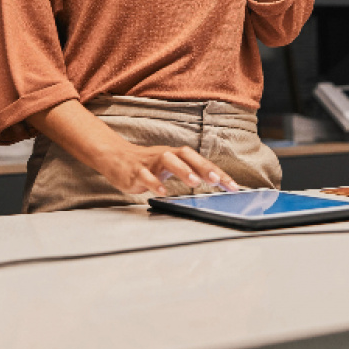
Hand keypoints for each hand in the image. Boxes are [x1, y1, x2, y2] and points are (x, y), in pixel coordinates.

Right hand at [104, 142, 239, 196]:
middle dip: (203, 167)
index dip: (217, 172)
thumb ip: (189, 172)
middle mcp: (165, 155)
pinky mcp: (135, 171)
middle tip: (217, 180)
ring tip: (194, 182)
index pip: (200, 161)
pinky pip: (146, 176)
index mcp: (176, 155)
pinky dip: (155, 183)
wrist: (116, 157)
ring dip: (182, 170)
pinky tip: (163, 192)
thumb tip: (214, 182)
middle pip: (186, 156)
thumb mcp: (170, 167)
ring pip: (167, 161)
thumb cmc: (148, 165)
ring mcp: (150, 163)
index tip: (232, 186)